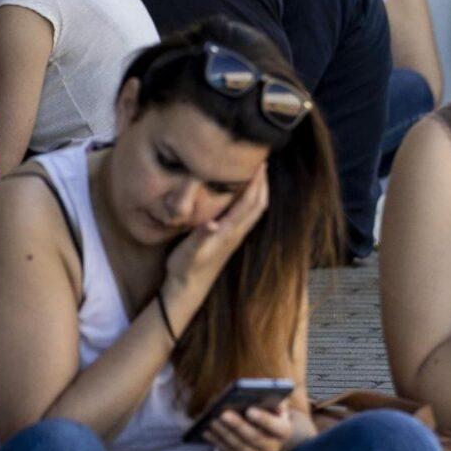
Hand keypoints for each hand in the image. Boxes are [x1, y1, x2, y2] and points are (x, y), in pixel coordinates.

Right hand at [163, 167, 269, 302]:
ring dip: (259, 191)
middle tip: (263, 162)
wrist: (188, 288)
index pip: (250, 202)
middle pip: (258, 204)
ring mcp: (234, 236)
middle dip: (263, 183)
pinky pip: (246, 216)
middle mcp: (237, 233)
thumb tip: (212, 224)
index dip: (256, 183)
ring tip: (257, 174)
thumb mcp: (190, 252)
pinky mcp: (229, 239)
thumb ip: (201, 237)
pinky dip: (250, 201)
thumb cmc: (186, 268)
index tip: (260, 163)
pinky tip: (242, 196)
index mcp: (230, 231)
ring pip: (255, 210)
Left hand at [206, 403, 295, 450]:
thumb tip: (259, 395)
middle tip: (223, 413)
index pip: (277, 427)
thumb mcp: (277, 407)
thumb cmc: (271, 416)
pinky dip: (217, 442)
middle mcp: (274, 448)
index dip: (264, 419)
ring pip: (239, 447)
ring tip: (212, 420)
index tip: (250, 410)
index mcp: (284, 432)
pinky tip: (207, 431)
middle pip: (255, 438)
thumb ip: (272, 401)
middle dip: (238, 425)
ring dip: (224, 434)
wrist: (271, 441)